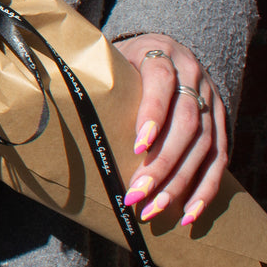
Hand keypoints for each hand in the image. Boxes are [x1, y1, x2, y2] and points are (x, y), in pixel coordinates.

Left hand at [113, 33, 227, 226]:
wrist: (165, 51)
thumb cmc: (124, 64)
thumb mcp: (111, 60)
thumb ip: (94, 79)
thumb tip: (44, 102)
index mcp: (162, 54)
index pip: (161, 80)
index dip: (152, 113)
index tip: (137, 146)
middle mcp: (193, 75)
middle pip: (186, 122)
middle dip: (162, 162)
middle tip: (136, 193)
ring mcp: (211, 100)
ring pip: (204, 145)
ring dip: (179, 182)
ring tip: (154, 209)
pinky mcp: (221, 123)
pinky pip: (220, 160)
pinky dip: (205, 190)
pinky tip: (187, 215)